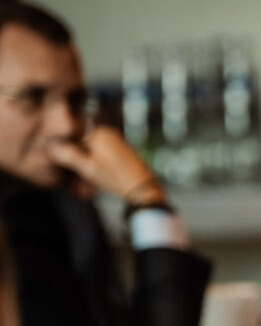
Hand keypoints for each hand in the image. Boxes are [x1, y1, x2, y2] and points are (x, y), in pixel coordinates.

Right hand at [46, 126, 166, 205]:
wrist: (145, 190)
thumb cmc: (116, 178)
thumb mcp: (88, 168)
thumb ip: (69, 156)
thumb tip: (51, 147)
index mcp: (100, 133)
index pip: (73, 139)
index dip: (67, 156)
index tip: (67, 172)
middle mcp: (109, 135)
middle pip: (84, 150)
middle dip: (78, 169)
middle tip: (77, 188)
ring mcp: (117, 145)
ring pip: (93, 158)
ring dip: (87, 175)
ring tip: (85, 192)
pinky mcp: (122, 156)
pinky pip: (104, 162)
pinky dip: (97, 174)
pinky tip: (94, 189)